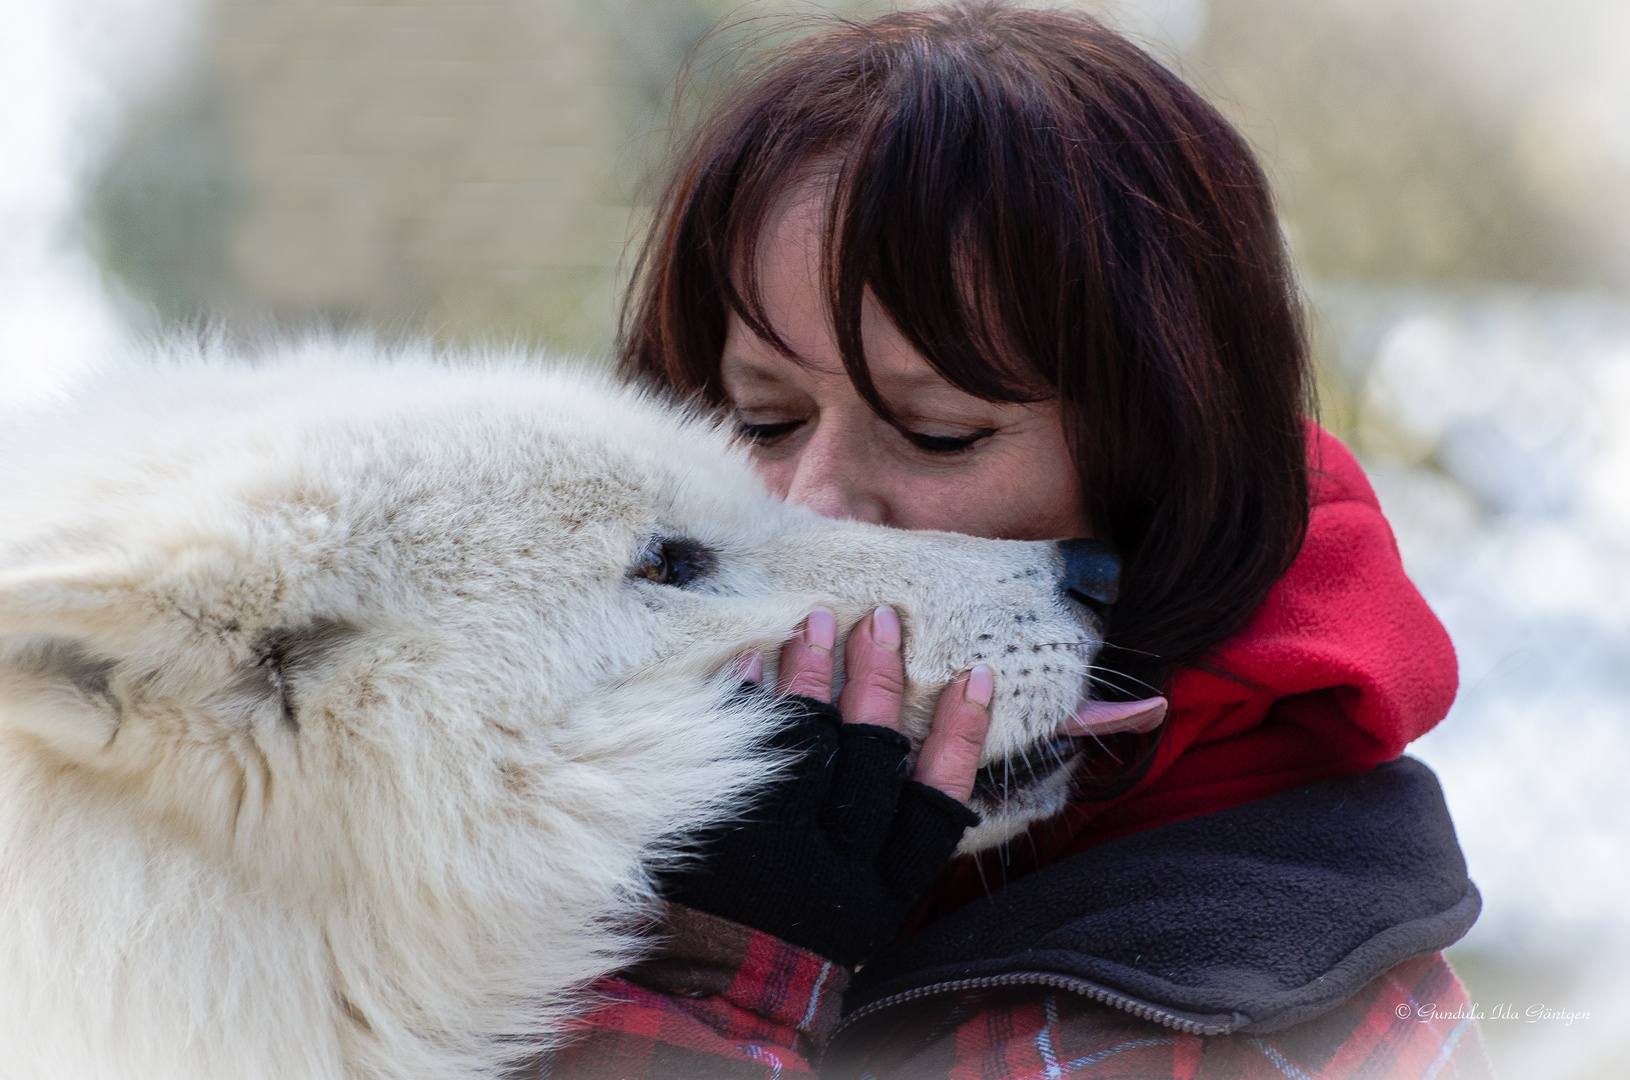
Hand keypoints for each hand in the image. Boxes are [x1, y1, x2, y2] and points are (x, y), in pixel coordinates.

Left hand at [658, 607, 989, 966]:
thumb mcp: (860, 908)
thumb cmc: (794, 941)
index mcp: (884, 893)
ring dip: (814, 672)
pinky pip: (738, 751)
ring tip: (818, 621)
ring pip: (808, 741)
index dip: (961, 737)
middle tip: (883, 619)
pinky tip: (756, 662)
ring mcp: (775, 849)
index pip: (937, 801)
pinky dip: (747, 702)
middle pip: (870, 755)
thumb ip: (883, 840)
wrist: (710, 995)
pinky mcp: (720, 835)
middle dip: (878, 679)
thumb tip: (905, 740)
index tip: (975, 677)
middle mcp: (839, 870)